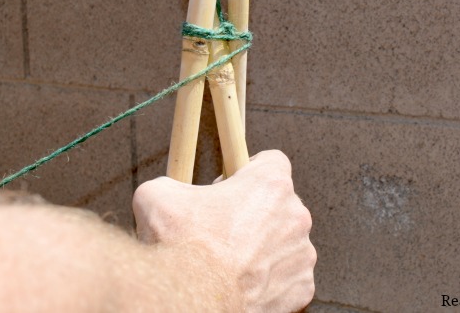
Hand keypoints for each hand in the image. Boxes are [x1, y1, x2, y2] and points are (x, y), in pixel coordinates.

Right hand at [132, 150, 315, 311]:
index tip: (230, 187)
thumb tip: (166, 190)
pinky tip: (244, 282)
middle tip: (225, 227)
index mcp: (270, 184)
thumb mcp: (158, 196)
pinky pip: (289, 277)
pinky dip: (270, 280)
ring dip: (265, 247)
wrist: (190, 298)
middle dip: (256, 213)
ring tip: (232, 260)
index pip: (272, 162)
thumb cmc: (181, 244)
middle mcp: (295, 215)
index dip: (248, 172)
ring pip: (286, 242)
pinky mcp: (301, 288)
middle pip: (280, 204)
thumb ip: (172, 184)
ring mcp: (301, 254)